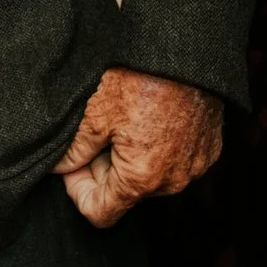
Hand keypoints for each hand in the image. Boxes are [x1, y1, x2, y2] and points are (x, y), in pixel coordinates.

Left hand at [53, 67, 223, 226]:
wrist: (186, 53)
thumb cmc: (140, 79)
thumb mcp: (94, 113)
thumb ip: (73, 149)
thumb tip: (58, 166)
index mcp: (141, 179)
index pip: (99, 213)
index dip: (77, 191)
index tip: (72, 164)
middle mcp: (171, 182)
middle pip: (124, 193)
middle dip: (103, 169)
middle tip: (94, 132)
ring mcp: (194, 167)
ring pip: (150, 177)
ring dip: (130, 158)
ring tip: (122, 119)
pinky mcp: (207, 150)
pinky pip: (175, 161)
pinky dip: (158, 148)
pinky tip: (148, 117)